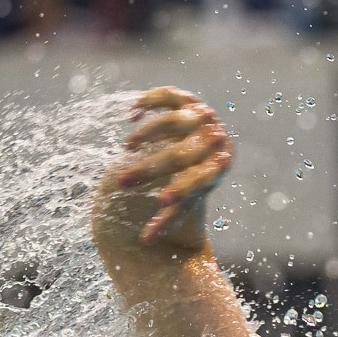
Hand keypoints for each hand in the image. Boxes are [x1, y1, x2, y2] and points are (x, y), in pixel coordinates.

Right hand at [92, 87, 232, 255]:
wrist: (216, 142)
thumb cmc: (197, 177)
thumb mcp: (188, 197)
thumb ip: (169, 217)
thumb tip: (145, 241)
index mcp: (216, 169)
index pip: (199, 180)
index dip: (182, 190)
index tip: (160, 200)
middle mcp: (212, 140)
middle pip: (180, 155)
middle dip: (150, 170)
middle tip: (121, 182)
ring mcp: (201, 116)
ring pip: (173, 122)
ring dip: (148, 135)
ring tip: (127, 148)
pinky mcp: (187, 99)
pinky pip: (168, 95)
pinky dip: (149, 101)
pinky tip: (130, 115)